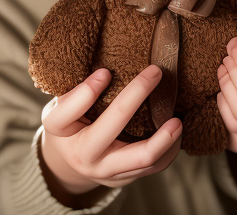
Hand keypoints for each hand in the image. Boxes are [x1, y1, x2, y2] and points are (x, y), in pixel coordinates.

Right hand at [40, 65, 181, 205]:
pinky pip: (152, 167)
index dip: (87, 91)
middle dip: (136, 95)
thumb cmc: (70, 120)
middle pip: (112, 126)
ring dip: (163, 137)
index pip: (69, 111)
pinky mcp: (123, 178)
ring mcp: (104, 170)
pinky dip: (168, 150)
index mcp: (59, 130)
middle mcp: (82, 154)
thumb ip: (76, 86)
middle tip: (155, 72)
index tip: (106, 71)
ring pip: (140, 158)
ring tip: (177, 119)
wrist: (69, 161)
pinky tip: (176, 132)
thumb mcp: (61, 102)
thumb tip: (107, 59)